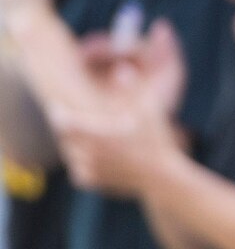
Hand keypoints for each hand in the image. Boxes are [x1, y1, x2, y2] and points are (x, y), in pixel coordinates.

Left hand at [49, 97, 177, 197]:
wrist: (161, 177)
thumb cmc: (156, 141)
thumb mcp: (148, 110)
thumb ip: (132, 88)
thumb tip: (122, 67)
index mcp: (95, 133)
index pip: (60, 119)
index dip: (61, 112)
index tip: (63, 107)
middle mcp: (86, 152)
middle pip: (63, 135)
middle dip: (71, 128)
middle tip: (85, 123)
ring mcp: (87, 168)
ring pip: (69, 151)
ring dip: (76, 145)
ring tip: (95, 140)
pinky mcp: (89, 181)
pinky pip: (76, 167)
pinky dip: (83, 162)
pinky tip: (101, 157)